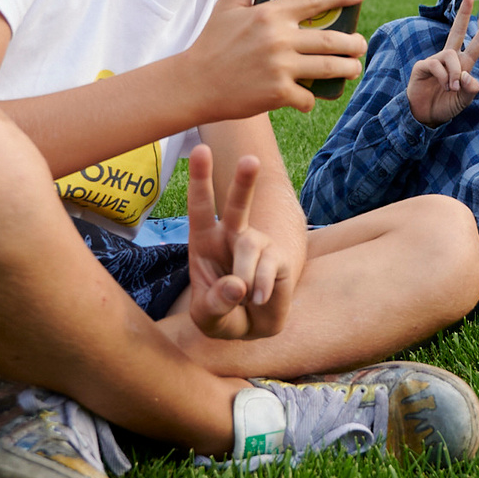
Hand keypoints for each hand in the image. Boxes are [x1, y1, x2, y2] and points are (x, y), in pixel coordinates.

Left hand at [181, 143, 291, 338]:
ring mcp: (257, 245)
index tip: (201, 151)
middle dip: (243, 182)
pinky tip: (258, 300)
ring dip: (243, 276)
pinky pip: (268, 269)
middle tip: (251, 160)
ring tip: (245, 298)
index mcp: (204, 241)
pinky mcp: (277, 259)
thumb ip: (215, 304)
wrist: (253, 326)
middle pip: (236, 206)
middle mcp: (231, 236)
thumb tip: (237, 284)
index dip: (201, 180)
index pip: (200, 207)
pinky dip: (261, 289)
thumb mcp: (208, 317)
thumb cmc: (222, 313)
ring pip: (249, 246)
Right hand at [185, 0, 366, 116]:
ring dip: (347, 69)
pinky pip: (307, 97)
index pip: (315, 0)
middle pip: (332, 40)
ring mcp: (280, 67)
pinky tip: (308, 98)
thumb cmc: (210, 43)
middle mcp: (279, 38)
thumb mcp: (226, 6)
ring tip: (352, 68)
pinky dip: (310, 100)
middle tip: (360, 44)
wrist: (193, 84)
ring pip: (329, 68)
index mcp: (270, 14)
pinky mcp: (278, 93)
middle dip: (353, 44)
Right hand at [406, 0, 478, 127]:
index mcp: (463, 64)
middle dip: (463, 14)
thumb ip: (469, 89)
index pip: (476, 44)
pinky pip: (436, 65)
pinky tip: (443, 86)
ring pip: (450, 56)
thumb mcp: (464, 100)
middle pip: (457, 31)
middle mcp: (450, 58)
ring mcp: (436, 61)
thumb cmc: (446, 105)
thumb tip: (466, 75)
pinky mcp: (423, 66)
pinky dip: (443, 77)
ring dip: (454, 73)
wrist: (426, 116)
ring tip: (452, 88)